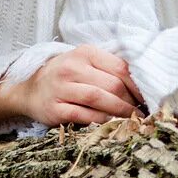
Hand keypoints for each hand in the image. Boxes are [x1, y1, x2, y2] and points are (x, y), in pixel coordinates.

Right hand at [16, 44, 145, 125]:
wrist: (30, 88)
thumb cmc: (65, 76)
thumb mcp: (85, 63)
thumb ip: (109, 69)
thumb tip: (142, 86)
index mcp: (85, 52)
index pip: (120, 67)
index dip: (138, 85)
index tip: (147, 97)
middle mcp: (72, 68)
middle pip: (112, 85)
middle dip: (131, 102)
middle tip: (140, 113)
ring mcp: (61, 88)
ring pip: (99, 99)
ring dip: (119, 112)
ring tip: (130, 120)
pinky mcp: (54, 109)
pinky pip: (83, 115)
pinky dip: (100, 121)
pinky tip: (110, 124)